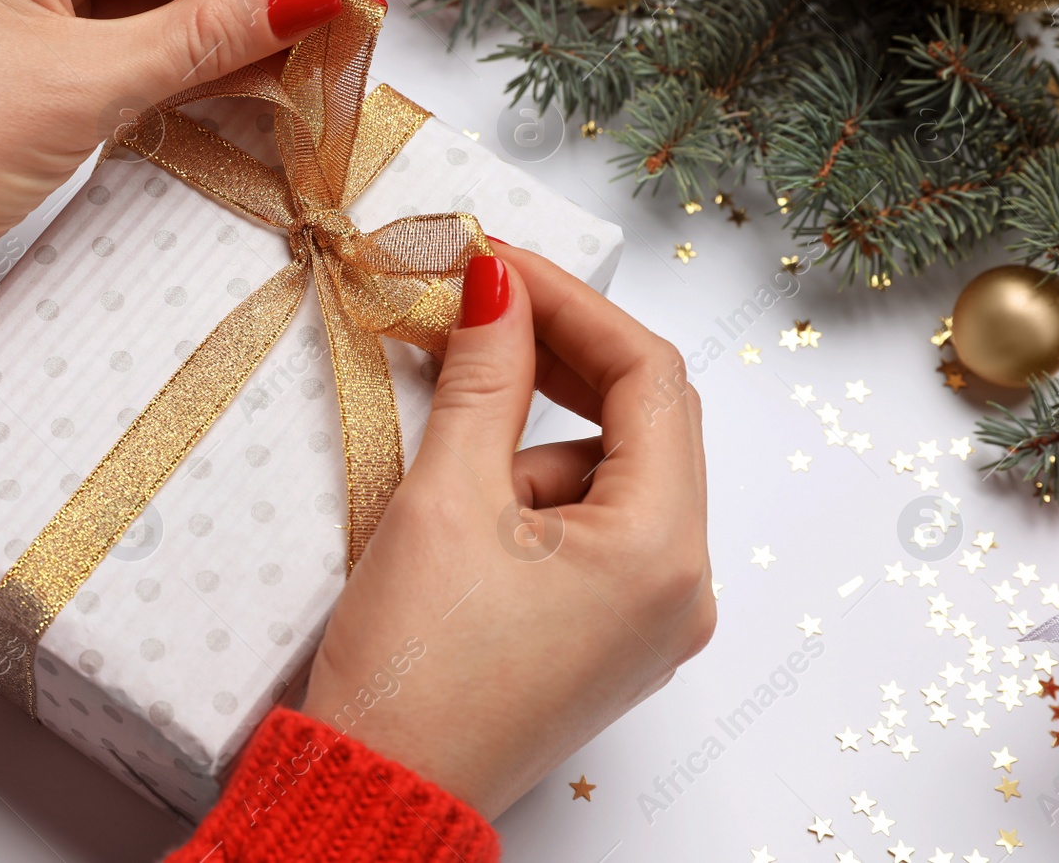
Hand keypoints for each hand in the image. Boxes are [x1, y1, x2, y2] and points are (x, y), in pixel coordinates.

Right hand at [301, 245, 713, 818]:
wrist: (378, 795)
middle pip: (643, 422)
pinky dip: (531, 491)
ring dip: (531, 434)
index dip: (573, 304)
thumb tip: (496, 285)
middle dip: (558, 359)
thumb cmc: (414, 672)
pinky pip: (589, 528)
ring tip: (444, 454)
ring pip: (608, 475)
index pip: (650, 378)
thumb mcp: (446, 499)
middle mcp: (680, 586)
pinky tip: (460, 505)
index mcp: (663, 551)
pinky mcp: (606, 635)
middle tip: (477, 308)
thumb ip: (484, 377)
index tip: (499, 263)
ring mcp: (648, 617)